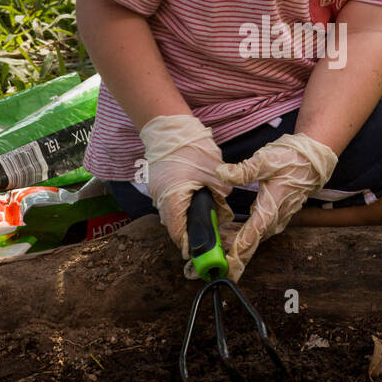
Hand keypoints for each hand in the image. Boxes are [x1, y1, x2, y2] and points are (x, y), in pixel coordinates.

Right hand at [138, 115, 235, 275]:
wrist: (169, 126)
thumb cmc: (191, 147)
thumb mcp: (213, 172)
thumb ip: (221, 194)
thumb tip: (225, 211)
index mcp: (173, 199)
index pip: (178, 232)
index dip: (190, 246)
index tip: (200, 255)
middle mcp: (161, 198)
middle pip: (175, 224)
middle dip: (192, 232)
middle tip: (209, 237)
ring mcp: (157, 190)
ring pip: (173, 212)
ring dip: (188, 217)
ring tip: (207, 217)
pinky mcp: (158, 182)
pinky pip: (170, 200)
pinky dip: (183, 204)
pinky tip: (197, 199)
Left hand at [215, 132, 337, 281]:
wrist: (314, 161)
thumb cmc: (293, 160)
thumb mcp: (266, 160)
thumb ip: (243, 170)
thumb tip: (221, 173)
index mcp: (270, 208)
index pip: (250, 237)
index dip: (236, 255)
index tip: (226, 271)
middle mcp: (275, 218)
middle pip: (250, 243)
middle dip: (231, 256)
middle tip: (210, 265)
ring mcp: (278, 219)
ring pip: (254, 238)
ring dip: (236, 245)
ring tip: (216, 249)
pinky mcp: (278, 215)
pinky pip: (258, 231)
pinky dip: (244, 236)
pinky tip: (231, 233)